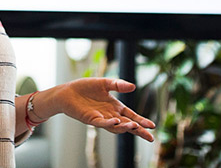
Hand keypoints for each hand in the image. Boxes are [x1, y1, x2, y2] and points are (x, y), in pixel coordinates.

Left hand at [39, 78, 155, 141]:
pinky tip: (116, 121)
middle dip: (139, 131)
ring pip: (116, 126)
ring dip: (125, 127)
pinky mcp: (91, 119)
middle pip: (127, 125)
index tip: (153, 126)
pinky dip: (109, 123)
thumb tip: (133, 86)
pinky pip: (102, 123)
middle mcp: (110, 115)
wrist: (67, 92)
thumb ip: (118, 84)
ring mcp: (101, 118)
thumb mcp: (105, 83)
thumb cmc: (85, 88)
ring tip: (135, 126)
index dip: (142, 121)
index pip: (131, 116)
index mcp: (115, 107)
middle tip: (150, 138)